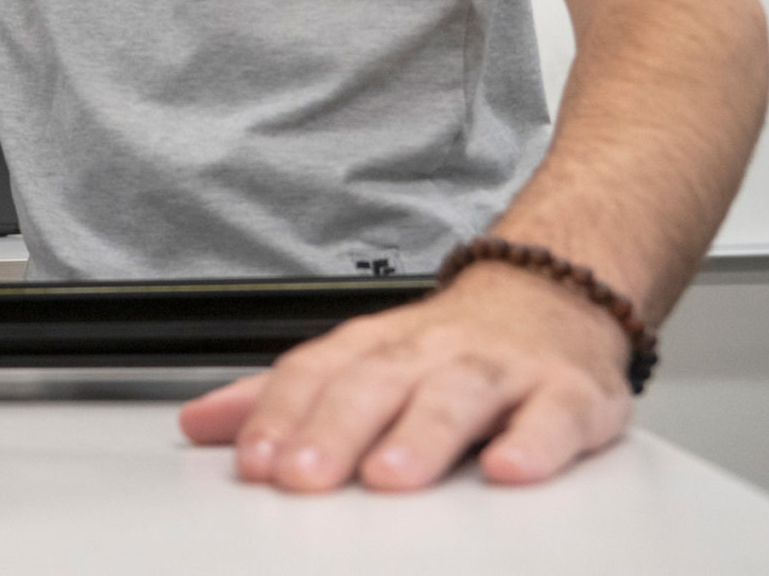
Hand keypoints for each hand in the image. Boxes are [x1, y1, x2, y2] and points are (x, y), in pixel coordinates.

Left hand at [177, 263, 633, 490]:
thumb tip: (199, 425)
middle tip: (302, 476)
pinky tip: (508, 469)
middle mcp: (430, 351)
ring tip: (387, 476)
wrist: (552, 292)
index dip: (280, 415)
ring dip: (420, 435)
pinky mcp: (569, 394)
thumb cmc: (446, 344)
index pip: (314, 372)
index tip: (254, 461)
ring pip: (457, 395)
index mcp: (374, 346)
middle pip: (375, 383)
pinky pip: (554, 415)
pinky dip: (533, 442)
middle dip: (333, 430)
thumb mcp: (359, 360)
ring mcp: (500, 369)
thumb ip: (281, 396)